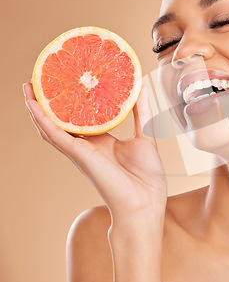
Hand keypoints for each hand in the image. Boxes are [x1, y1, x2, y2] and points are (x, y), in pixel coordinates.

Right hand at [23, 82, 166, 221]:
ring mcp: (80, 151)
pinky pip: (54, 136)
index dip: (74, 101)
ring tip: (29, 88)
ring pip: (51, 127)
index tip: (72, 81)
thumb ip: (142, 113)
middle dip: (51, 102)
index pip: (83, 118)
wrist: (144, 203)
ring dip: (38, 108)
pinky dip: (43, 120)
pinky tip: (33, 105)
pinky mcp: (78, 155)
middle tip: (43, 79)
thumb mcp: (146, 136)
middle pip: (62, 121)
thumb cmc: (147, 178)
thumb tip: (142, 88)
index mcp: (103, 142)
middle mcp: (87, 146)